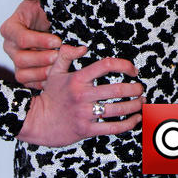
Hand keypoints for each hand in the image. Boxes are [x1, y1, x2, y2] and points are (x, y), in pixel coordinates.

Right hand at [1, 0, 61, 88]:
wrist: (51, 21)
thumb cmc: (44, 8)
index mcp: (11, 27)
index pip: (21, 38)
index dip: (39, 41)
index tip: (57, 40)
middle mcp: (10, 45)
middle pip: (21, 58)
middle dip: (42, 58)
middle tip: (59, 56)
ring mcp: (16, 60)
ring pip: (22, 73)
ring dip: (41, 72)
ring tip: (57, 67)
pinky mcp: (24, 71)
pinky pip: (27, 83)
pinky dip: (40, 82)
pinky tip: (54, 77)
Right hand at [17, 45, 143, 145]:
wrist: (36, 122)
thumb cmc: (49, 96)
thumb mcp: (55, 71)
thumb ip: (67, 55)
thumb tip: (83, 47)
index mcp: (78, 79)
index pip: (106, 65)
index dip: (124, 65)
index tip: (133, 70)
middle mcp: (83, 95)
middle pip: (116, 89)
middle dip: (134, 88)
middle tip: (140, 88)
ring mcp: (85, 114)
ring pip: (117, 109)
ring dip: (134, 105)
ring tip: (141, 101)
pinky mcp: (86, 130)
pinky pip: (112, 127)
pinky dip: (127, 124)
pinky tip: (136, 119)